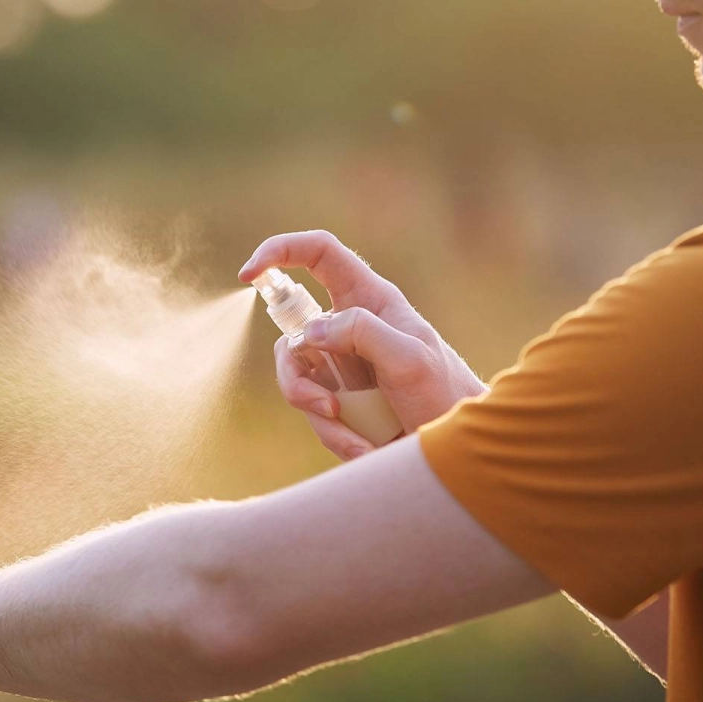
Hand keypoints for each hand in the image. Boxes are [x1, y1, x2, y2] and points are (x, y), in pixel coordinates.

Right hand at [240, 230, 486, 459]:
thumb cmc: (443, 394)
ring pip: (294, 376)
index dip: (281, 251)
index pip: (319, 254)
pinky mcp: (336, 395)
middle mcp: (349, 326)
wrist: (453, 449)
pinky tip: (365, 446)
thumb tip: (309, 332)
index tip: (249, 273)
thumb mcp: (409, 359)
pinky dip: (333, 434)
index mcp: (370, 300)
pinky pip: (311, 409)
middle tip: (325, 405)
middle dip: (295, 376)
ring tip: (356, 436)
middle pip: (291, 332)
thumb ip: (362, 333)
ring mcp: (339, 363)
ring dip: (317, 412)